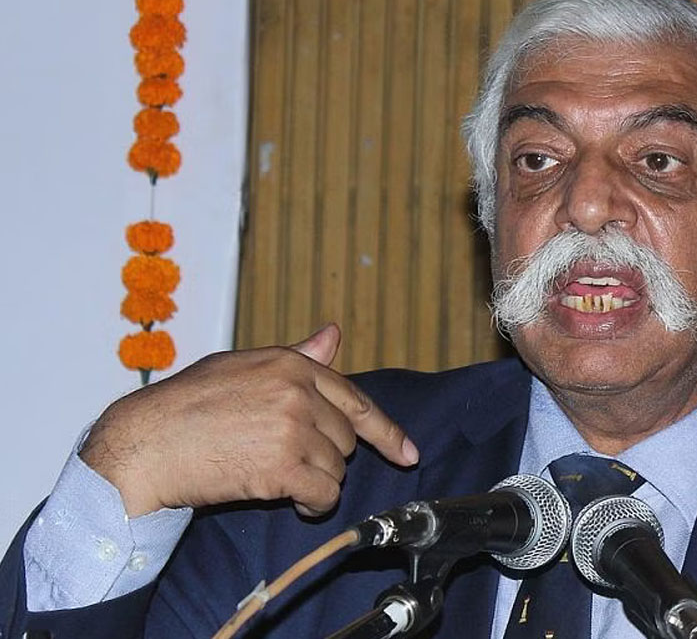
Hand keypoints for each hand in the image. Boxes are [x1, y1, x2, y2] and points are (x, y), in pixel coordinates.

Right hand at [80, 324, 418, 516]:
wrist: (146, 443)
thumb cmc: (187, 405)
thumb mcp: (243, 367)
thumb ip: (296, 357)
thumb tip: (333, 335)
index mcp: (292, 365)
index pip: (356, 401)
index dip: (386, 432)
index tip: (408, 453)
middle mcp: (298, 393)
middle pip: (346, 440)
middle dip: (323, 456)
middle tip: (283, 459)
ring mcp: (293, 428)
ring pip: (336, 470)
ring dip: (314, 481)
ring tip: (275, 476)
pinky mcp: (283, 466)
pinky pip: (324, 494)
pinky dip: (313, 504)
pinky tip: (291, 500)